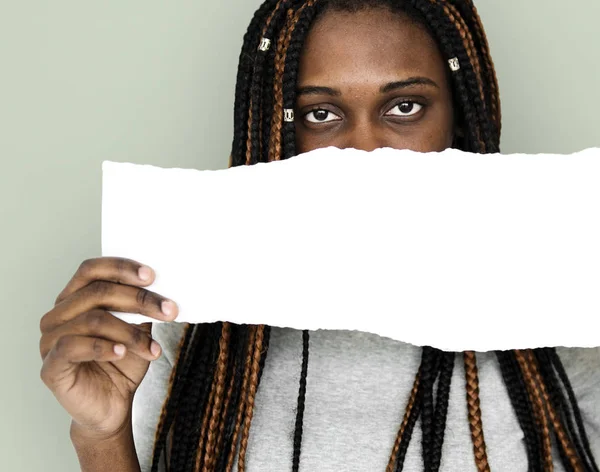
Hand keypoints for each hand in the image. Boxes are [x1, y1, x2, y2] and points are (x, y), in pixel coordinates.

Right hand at [39, 257, 178, 440]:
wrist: (112, 408)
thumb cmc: (122, 365)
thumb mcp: (137, 329)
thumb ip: (140, 307)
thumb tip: (161, 285)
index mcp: (74, 299)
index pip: (91, 270)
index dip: (121, 268)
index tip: (151, 275)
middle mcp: (58, 315)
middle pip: (97, 293)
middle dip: (139, 300)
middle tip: (168, 310)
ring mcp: (50, 341)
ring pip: (93, 320)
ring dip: (129, 332)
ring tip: (151, 347)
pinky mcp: (50, 367)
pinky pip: (73, 347)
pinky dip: (103, 347)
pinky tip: (122, 353)